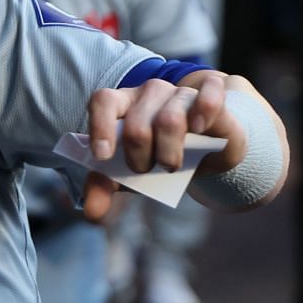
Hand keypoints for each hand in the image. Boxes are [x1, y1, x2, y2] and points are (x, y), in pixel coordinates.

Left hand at [82, 72, 240, 220]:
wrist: (204, 155)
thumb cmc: (157, 157)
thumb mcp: (128, 174)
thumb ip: (104, 186)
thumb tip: (91, 210)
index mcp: (121, 105)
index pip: (103, 101)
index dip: (100, 127)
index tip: (102, 156)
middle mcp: (148, 92)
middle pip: (136, 124)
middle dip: (139, 157)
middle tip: (145, 170)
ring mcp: (180, 91)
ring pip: (170, 119)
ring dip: (169, 152)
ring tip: (170, 166)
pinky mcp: (212, 93)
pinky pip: (210, 91)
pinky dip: (204, 110)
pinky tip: (199, 128)